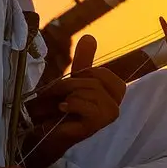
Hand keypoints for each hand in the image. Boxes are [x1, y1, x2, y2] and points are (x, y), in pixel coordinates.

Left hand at [23, 35, 125, 166]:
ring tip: (60, 103)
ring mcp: (108, 116)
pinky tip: (63, 109)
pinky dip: (71, 104)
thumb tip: (89, 36)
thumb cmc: (65, 106)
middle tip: (60, 92)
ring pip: (90, 92)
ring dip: (69, 94)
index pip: (106, 75)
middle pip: (96, 82)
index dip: (89, 74)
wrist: (50, 130)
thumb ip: (84, 59)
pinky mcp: (97, 124)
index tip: (76, 82)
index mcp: (115, 93)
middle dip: (74, 83)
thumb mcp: (76, 79)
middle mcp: (116, 105)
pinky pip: (86, 104)